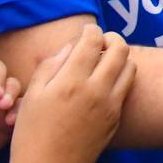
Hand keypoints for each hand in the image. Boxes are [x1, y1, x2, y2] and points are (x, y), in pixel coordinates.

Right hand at [10, 25, 135, 162]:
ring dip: (120, 58)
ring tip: (105, 61)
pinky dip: (120, 77)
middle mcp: (96, 90)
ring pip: (130, 66)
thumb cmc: (32, 133)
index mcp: (71, 81)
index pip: (93, 40)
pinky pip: (126, 87)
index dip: (91, 30)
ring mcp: (110, 104)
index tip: (87, 30)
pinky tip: (104, 82)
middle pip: (120, 48)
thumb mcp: (32, 96)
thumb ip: (50, 66)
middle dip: (112, 38)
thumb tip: (70, 47)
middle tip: (101, 41)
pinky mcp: (116, 117)